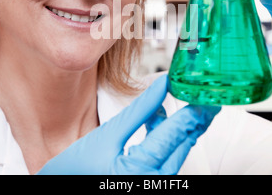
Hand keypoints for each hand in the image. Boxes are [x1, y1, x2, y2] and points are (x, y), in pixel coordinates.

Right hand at [37, 75, 219, 174]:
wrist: (66, 186)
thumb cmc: (76, 170)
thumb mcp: (108, 135)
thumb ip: (139, 111)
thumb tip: (161, 87)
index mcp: (142, 170)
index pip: (178, 132)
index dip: (194, 110)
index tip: (205, 95)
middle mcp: (155, 182)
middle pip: (184, 143)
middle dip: (195, 118)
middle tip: (205, 99)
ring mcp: (154, 184)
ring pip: (177, 150)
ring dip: (181, 126)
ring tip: (184, 104)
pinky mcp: (150, 182)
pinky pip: (166, 157)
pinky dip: (166, 137)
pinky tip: (160, 120)